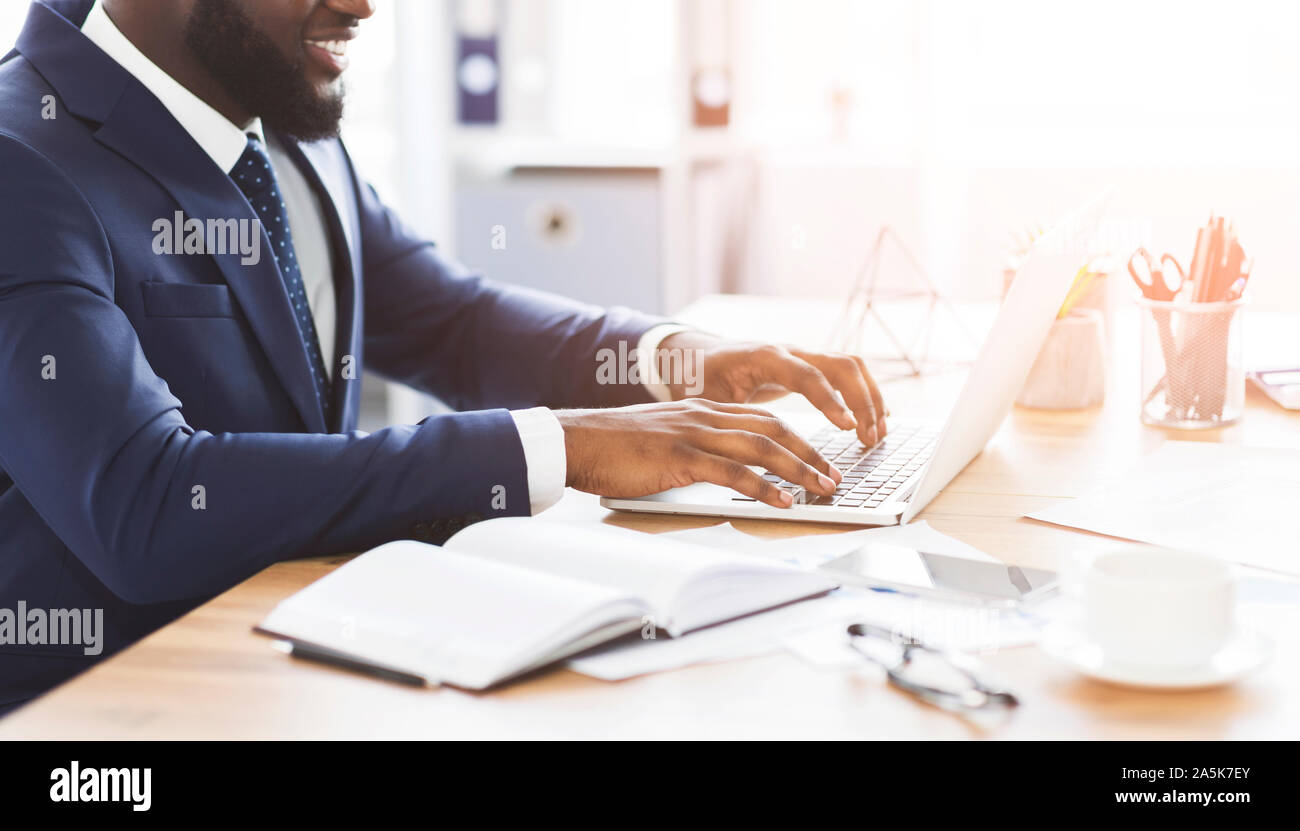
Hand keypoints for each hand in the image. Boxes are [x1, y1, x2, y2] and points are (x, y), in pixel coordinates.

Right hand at [556, 400, 841, 507]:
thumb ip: (694, 448)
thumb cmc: (614, 447)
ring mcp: (694, 434)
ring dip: (799, 470)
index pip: (763, 418)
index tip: (819, 458)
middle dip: (810, 452)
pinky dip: (764, 487)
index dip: (798, 438)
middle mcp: (705, 416)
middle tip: (833, 476)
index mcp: (703, 410)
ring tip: (821, 489)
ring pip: (762, 447)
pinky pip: (733, 471)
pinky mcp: (681, 456)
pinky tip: (782, 502)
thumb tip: (721, 470)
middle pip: (773, 428)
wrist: (577, 441)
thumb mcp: (664, 439)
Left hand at [654, 332, 887, 445]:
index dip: (830, 400)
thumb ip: (726, 419)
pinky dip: (865, 395)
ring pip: (851, 366)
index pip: (807, 374)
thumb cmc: (700, 378)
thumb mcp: (707, 399)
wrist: (697, 356)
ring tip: (877, 434)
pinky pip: (847, 374)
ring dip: (870, 398)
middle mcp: (790, 351)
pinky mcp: (809, 366)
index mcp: (765, 357)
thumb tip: (739, 450)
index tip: (848, 426)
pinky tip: (874, 420)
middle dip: (863, 401)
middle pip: (842, 365)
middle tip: (870, 438)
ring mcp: (803, 356)